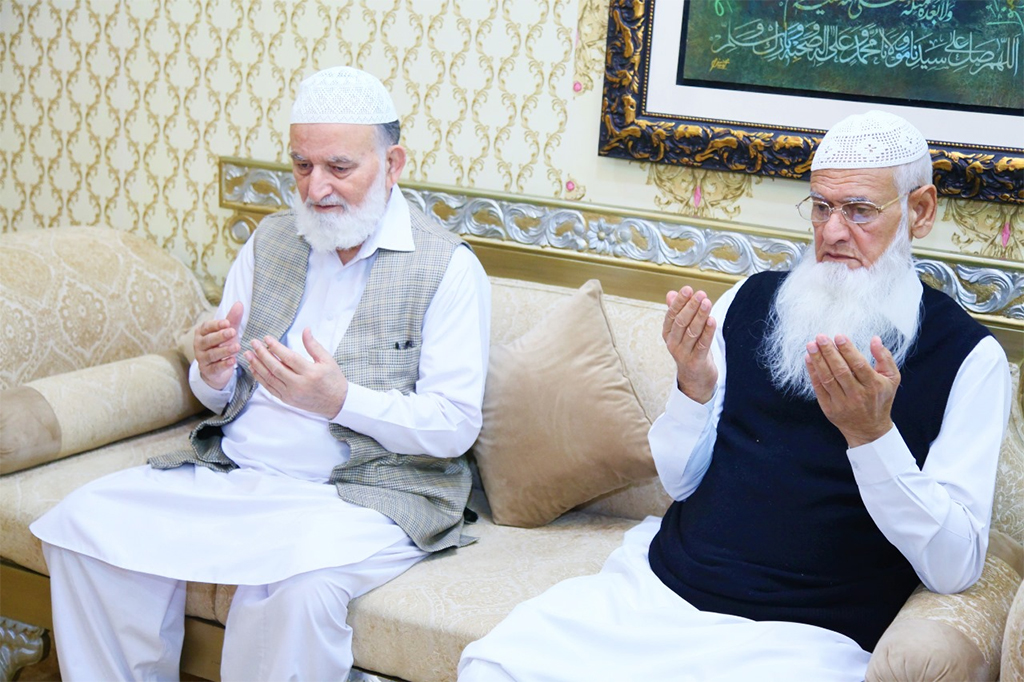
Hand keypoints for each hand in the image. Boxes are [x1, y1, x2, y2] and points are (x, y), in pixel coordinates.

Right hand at [195, 301, 243, 389]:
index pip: (207, 327)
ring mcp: (202, 359)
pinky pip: (215, 367)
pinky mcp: (207, 371)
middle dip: (220, 336)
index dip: (216, 325)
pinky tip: (233, 361)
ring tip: (237, 347)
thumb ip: (233, 320)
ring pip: (212, 354)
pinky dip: (224, 365)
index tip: (227, 322)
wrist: (215, 370)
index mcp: (202, 333)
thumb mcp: (228, 332)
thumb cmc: (221, 346)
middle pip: (208, 340)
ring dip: (224, 350)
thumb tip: (239, 303)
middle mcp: (199, 345)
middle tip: (233, 332)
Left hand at [244, 328, 348, 418]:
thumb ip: (314, 345)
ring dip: (257, 365)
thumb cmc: (333, 380)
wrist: (337, 403)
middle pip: (276, 368)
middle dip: (262, 354)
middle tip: (253, 343)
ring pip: (270, 378)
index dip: (276, 347)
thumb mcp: (328, 360)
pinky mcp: (287, 400)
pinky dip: (260, 378)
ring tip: (248, 354)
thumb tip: (305, 330)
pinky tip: (254, 369)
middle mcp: (299, 384)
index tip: (266, 338)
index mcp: (311, 373)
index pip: (289, 358)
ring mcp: (292, 394)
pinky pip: (270, 388)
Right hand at [662, 286, 717, 403]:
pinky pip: (702, 344)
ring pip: (692, 332)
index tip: (687, 289)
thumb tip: (671, 293)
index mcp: (668, 334)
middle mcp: (673, 343)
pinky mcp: (696, 362)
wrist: (695, 380)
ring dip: (700, 316)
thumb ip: (676, 312)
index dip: (679, 302)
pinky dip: (708, 332)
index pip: (671, 315)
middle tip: (700, 294)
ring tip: (707, 303)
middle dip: (691, 306)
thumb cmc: (690, 351)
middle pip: (681, 322)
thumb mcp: (681, 332)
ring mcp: (683, 353)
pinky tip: (712, 320)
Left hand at [805, 334, 899, 446]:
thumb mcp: (892, 379)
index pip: (859, 365)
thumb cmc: (881, 399)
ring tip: (811, 345)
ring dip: (818, 360)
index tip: (838, 336)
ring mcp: (842, 403)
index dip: (848, 350)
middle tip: (820, 337)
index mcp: (874, 385)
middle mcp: (857, 395)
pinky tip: (809, 359)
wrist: (869, 430)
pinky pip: (819, 388)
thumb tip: (875, 339)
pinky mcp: (829, 409)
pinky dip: (813, 373)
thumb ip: (885, 358)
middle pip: (841, 371)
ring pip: (827, 379)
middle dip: (829, 352)